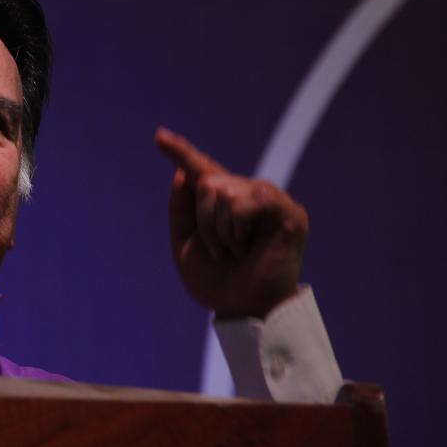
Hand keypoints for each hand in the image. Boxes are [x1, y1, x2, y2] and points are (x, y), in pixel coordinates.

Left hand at [155, 127, 308, 318]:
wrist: (242, 310)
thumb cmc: (217, 283)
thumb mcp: (183, 245)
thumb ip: (181, 208)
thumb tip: (184, 172)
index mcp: (222, 203)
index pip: (200, 170)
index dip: (179, 152)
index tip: (158, 136)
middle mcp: (246, 194)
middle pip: (207, 182)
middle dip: (203, 221)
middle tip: (220, 251)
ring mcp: (268, 200)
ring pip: (223, 191)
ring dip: (219, 230)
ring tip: (235, 251)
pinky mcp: (288, 210)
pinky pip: (245, 202)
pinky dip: (236, 229)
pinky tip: (248, 246)